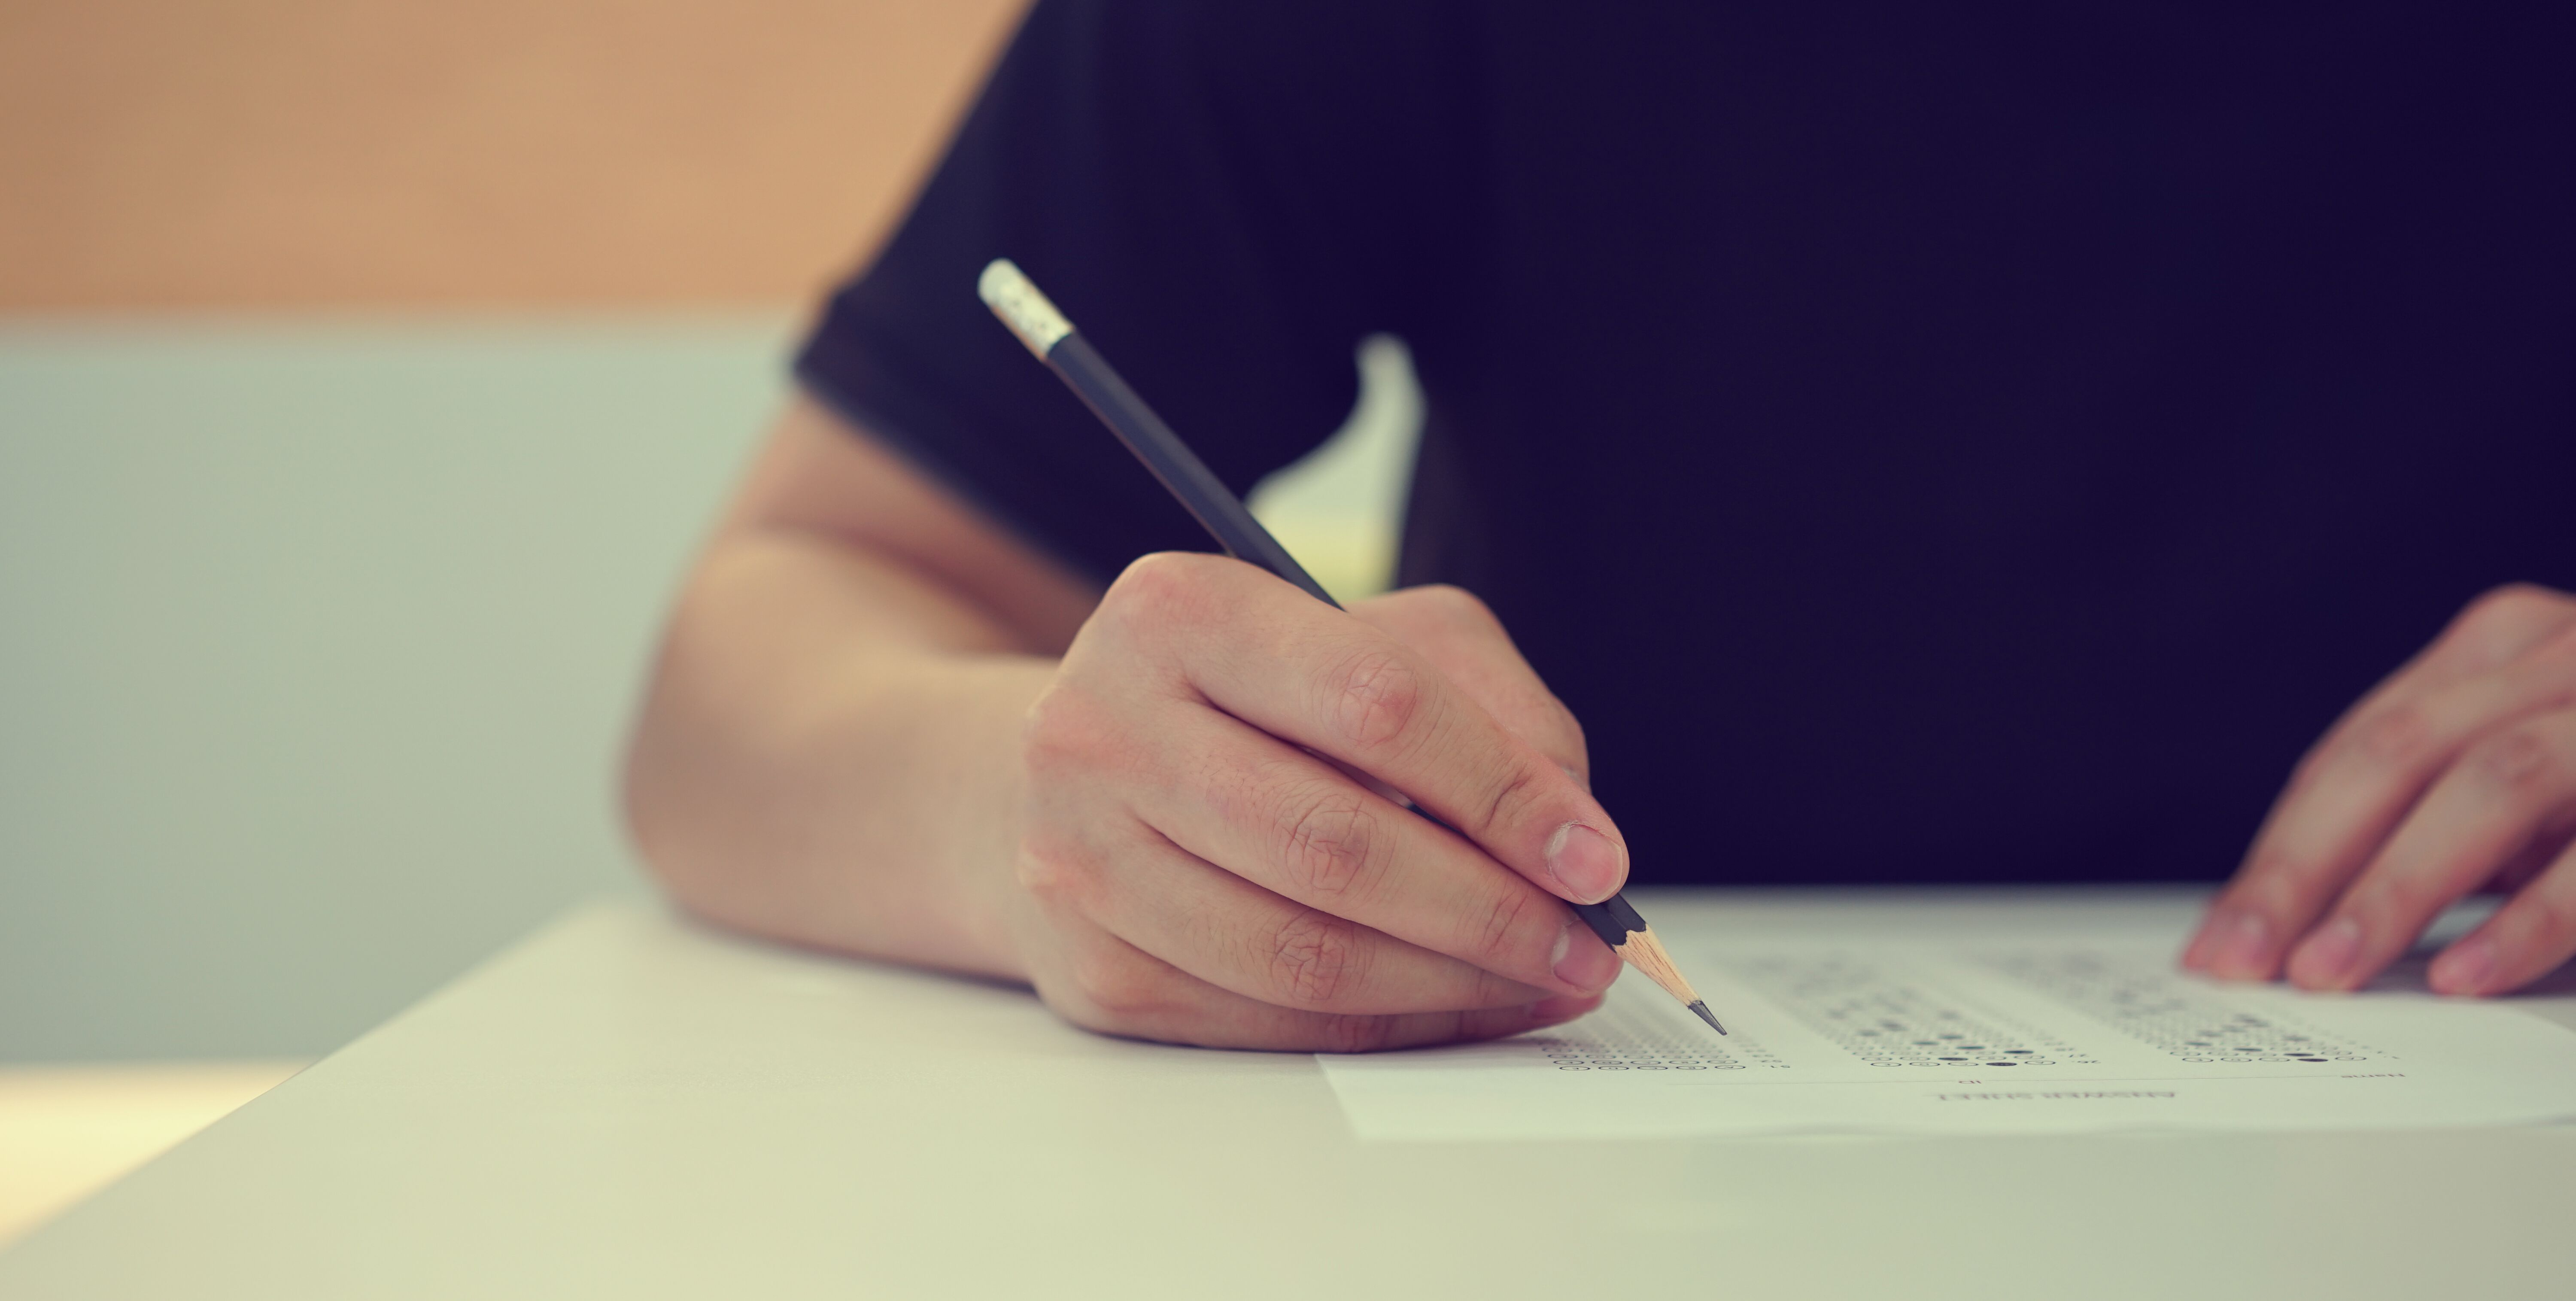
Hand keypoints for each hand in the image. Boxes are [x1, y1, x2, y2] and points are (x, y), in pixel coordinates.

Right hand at [1003, 552, 1625, 1049]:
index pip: (1375, 702)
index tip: (1596, 858)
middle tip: (1585, 946)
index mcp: (1180, 612)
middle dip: (1490, 909)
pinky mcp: (1090, 967)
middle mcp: (1102, 729)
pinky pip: (1265, 1023)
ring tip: (1540, 981)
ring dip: (1450, 984)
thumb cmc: (1258, 699)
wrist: (1084, 772)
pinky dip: (1386, 1028)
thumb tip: (1572, 837)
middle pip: (1334, 844)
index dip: (1502, 791)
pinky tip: (1457, 1006)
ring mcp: (1081, 857)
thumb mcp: (1377, 640)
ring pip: (1301, 953)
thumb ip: (1489, 707)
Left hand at [2183, 584, 2575, 995]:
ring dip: (2400, 888)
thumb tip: (2308, 919)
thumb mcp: (2536, 776)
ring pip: (2491, 779)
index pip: (2358, 751)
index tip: (2219, 941)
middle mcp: (2561, 652)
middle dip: (2306, 866)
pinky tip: (2468, 974)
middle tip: (2244, 963)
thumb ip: (2449, 821)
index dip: (2281, 849)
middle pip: (2398, 756)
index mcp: (2502, 647)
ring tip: (2330, 973)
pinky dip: (2530, 917)